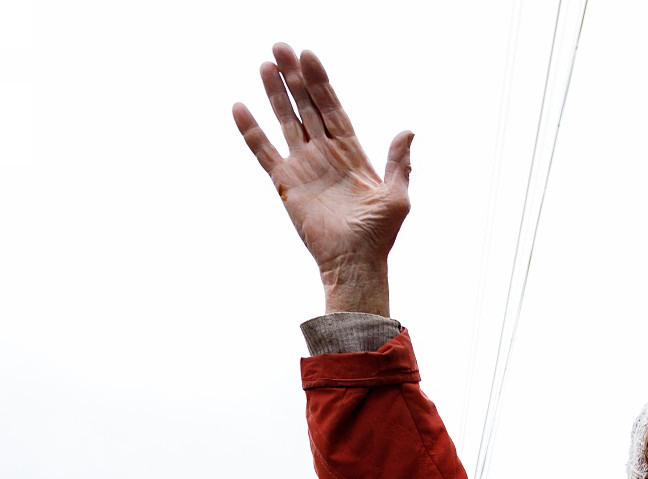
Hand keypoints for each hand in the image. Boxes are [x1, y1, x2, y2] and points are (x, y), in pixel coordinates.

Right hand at [232, 44, 412, 312]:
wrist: (354, 263)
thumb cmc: (380, 235)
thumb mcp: (397, 197)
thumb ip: (400, 163)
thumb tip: (408, 131)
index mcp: (351, 152)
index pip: (333, 107)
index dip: (321, 82)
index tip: (308, 55)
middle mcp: (325, 154)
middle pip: (307, 107)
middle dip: (295, 78)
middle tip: (280, 47)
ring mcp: (304, 167)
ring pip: (287, 121)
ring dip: (275, 94)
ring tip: (264, 65)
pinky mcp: (286, 184)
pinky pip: (264, 152)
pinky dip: (252, 131)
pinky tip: (240, 107)